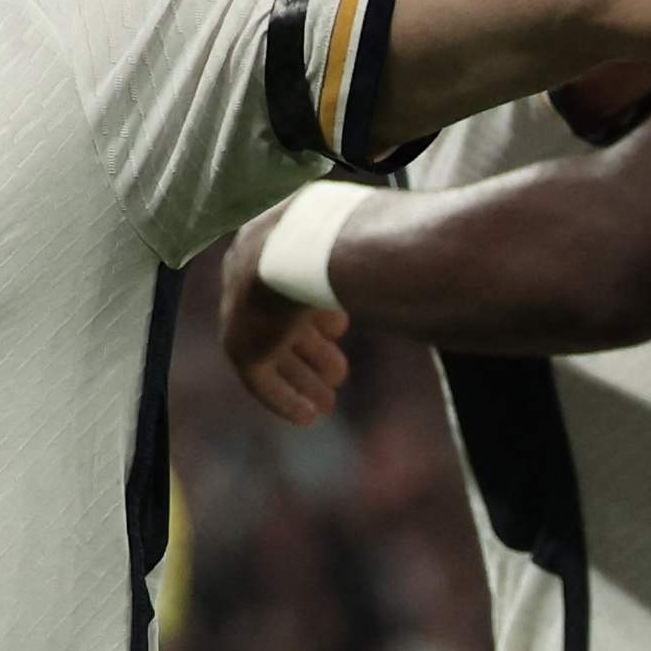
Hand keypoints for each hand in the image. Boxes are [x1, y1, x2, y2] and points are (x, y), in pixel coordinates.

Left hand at [216, 208, 354, 426]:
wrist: (301, 246)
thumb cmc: (345, 233)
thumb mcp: (359, 232)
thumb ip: (370, 249)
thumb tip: (410, 253)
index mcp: (272, 243)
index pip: (291, 284)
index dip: (318, 310)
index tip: (340, 330)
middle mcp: (250, 276)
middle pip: (280, 321)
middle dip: (311, 351)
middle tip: (337, 374)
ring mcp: (240, 310)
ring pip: (271, 353)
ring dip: (302, 378)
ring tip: (328, 403)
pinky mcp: (239, 344)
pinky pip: (260, 381)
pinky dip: (284, 399)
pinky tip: (308, 419)